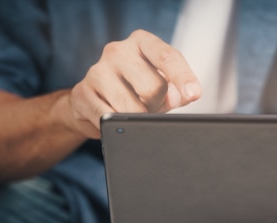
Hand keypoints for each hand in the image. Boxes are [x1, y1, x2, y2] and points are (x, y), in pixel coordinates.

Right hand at [67, 29, 200, 138]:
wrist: (92, 102)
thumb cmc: (134, 91)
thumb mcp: (161, 86)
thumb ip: (178, 90)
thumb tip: (185, 95)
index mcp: (141, 42)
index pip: (167, 56)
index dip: (183, 77)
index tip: (194, 94)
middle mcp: (117, 51)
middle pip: (153, 87)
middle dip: (158, 106)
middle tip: (151, 108)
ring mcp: (97, 71)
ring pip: (132, 108)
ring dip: (139, 120)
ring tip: (133, 114)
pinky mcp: (82, 94)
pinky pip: (111, 119)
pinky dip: (120, 127)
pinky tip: (116, 121)